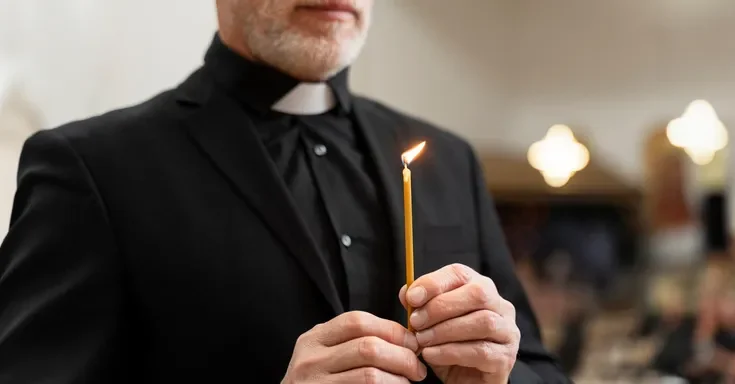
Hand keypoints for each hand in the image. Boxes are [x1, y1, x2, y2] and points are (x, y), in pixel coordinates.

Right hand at [281, 311, 426, 383]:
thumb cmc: (318, 381)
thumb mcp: (325, 354)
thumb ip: (353, 340)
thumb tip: (403, 338)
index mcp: (314, 338)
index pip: (357, 322)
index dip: (392, 330)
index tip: (412, 343)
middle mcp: (310, 360)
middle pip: (368, 347)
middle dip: (402, 357)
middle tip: (417, 369)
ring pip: (370, 376)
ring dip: (398, 380)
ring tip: (408, 383)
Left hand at [399, 264, 519, 383]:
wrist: (466, 382)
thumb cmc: (449, 347)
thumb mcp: (430, 325)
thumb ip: (420, 307)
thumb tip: (406, 292)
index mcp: (480, 289)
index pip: (460, 273)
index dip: (434, 282)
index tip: (411, 298)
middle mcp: (500, 306)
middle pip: (477, 293)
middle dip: (441, 306)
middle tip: (416, 322)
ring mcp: (507, 331)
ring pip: (482, 321)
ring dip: (445, 330)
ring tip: (422, 340)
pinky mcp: (506, 358)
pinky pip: (481, 351)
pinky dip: (450, 352)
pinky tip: (431, 355)